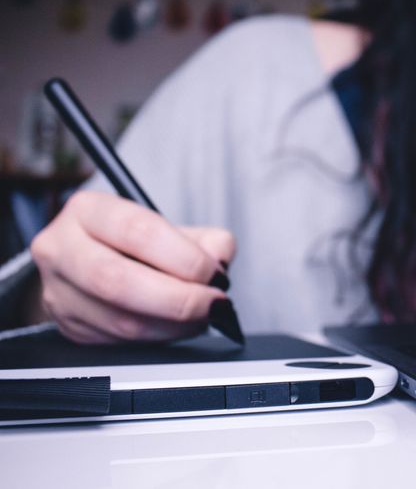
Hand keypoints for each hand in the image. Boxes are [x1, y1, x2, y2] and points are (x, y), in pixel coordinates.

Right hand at [30, 190, 235, 343]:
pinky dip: (159, 339)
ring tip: (202, 317)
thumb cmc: (137, 244)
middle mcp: (62, 248)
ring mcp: (58, 292)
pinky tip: (178, 327)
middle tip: (213, 304)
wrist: (93, 265)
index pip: (137, 232)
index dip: (183, 257)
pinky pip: (119, 342)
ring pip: (120, 320)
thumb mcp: (171, 228)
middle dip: (178, 299)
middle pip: (118, 281)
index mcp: (88, 210)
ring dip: (173, 325)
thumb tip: (220, 259)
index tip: (214, 274)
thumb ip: (205, 240)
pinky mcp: (70, 327)